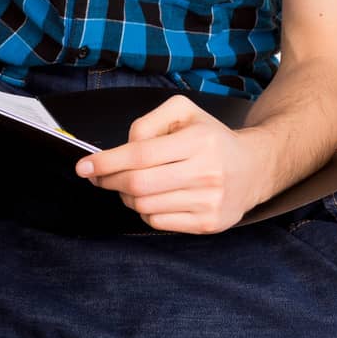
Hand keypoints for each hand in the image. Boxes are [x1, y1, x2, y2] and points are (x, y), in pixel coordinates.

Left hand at [75, 94, 273, 234]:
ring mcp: (208, 201)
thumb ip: (149, 122)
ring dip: (126, 196)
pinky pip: (158, 223)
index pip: (140, 154)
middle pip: (138, 184)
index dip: (106, 161)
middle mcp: (206, 171)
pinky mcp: (208, 224)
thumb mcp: (184, 113)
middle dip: (109, 181)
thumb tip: (123, 148)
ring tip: (130, 184)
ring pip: (144, 206)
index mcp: (199, 140)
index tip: (84, 166)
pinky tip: (152, 198)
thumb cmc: (211, 138)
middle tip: (99, 177)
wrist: (253, 168)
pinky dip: (144, 212)